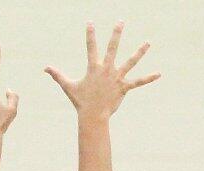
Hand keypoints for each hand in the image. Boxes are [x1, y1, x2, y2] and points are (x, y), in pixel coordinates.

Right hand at [45, 21, 159, 120]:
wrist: (93, 116)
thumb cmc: (80, 102)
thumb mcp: (68, 86)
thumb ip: (57, 75)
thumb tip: (44, 68)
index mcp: (93, 68)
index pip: (91, 47)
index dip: (90, 34)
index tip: (90, 22)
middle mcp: (106, 69)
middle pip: (112, 48)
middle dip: (116, 34)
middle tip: (121, 21)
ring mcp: (116, 77)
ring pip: (130, 62)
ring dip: (140, 51)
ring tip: (148, 42)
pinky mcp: (124, 87)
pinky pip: (138, 82)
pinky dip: (148, 78)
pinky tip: (159, 74)